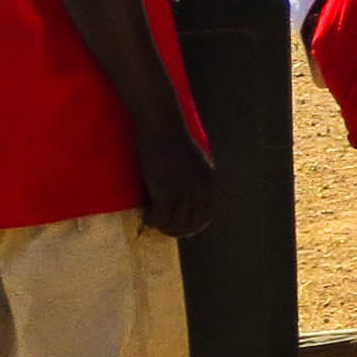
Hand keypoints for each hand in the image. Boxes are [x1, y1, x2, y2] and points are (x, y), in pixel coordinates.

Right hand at [135, 124, 218, 240]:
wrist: (162, 126)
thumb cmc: (173, 139)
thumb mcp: (195, 161)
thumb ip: (197, 180)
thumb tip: (189, 198)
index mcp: (209, 183)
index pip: (206, 216)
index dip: (194, 227)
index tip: (182, 230)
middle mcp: (200, 190)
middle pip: (191, 224)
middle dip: (177, 231)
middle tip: (163, 229)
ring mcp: (184, 192)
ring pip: (175, 224)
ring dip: (163, 227)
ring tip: (154, 222)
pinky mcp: (166, 192)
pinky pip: (159, 218)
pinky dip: (152, 221)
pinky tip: (146, 216)